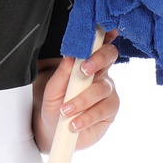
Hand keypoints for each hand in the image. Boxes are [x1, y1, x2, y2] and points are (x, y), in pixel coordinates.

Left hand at [38, 29, 121, 150]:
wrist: (54, 132)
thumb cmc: (55, 106)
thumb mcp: (52, 89)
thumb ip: (62, 73)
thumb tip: (70, 56)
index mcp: (87, 64)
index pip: (97, 46)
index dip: (104, 36)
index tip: (104, 30)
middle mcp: (101, 75)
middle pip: (109, 58)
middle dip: (98, 59)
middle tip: (84, 70)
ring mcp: (107, 93)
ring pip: (101, 88)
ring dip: (82, 100)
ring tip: (66, 110)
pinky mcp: (110, 111)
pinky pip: (102, 110)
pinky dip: (87, 117)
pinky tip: (75, 123)